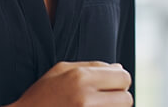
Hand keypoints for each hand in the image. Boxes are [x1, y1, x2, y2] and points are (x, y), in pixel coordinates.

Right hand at [8, 61, 132, 106]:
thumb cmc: (41, 95)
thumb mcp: (60, 70)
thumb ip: (91, 65)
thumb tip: (118, 67)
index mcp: (80, 77)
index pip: (123, 77)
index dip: (119, 79)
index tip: (110, 83)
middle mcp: (86, 98)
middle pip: (127, 98)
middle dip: (119, 96)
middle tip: (104, 97)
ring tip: (97, 105)